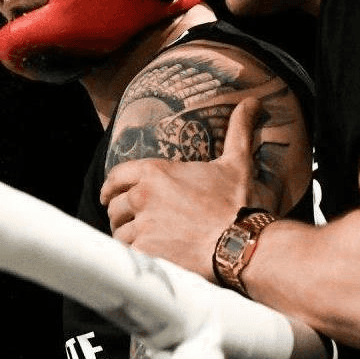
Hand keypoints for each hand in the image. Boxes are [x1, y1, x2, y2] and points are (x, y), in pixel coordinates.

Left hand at [100, 98, 278, 280]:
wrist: (238, 243)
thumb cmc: (236, 201)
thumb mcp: (237, 161)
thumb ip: (238, 129)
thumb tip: (252, 102)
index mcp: (156, 172)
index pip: (118, 175)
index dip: (110, 185)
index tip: (107, 194)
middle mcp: (143, 196)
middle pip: (115, 206)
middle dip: (120, 213)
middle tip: (129, 221)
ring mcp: (142, 226)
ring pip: (119, 232)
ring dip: (126, 236)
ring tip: (137, 240)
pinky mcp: (145, 253)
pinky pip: (127, 254)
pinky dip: (133, 256)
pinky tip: (144, 256)